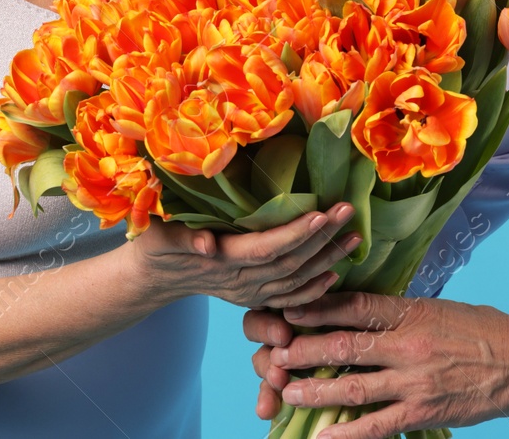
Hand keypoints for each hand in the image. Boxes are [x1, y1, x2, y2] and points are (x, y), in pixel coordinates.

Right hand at [131, 202, 358, 309]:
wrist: (153, 278)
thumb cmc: (154, 248)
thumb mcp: (158, 237)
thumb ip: (181, 239)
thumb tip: (206, 243)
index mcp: (222, 259)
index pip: (268, 247)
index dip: (296, 234)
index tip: (323, 215)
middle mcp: (240, 280)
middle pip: (290, 261)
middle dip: (322, 238)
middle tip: (350, 212)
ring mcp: (248, 291)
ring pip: (295, 279)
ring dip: (327, 260)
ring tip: (355, 238)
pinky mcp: (252, 295)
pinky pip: (289, 297)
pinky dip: (314, 288)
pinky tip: (336, 273)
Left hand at [245, 292, 508, 438]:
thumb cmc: (479, 331)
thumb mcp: (437, 307)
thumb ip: (398, 312)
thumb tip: (358, 310)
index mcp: (412, 312)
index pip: (356, 306)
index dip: (318, 307)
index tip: (290, 306)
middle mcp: (408, 346)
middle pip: (345, 345)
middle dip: (304, 349)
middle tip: (274, 352)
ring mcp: (414, 382)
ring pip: (353, 387)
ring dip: (314, 389)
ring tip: (285, 389)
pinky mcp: (421, 412)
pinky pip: (377, 426)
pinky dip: (347, 433)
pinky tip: (321, 436)